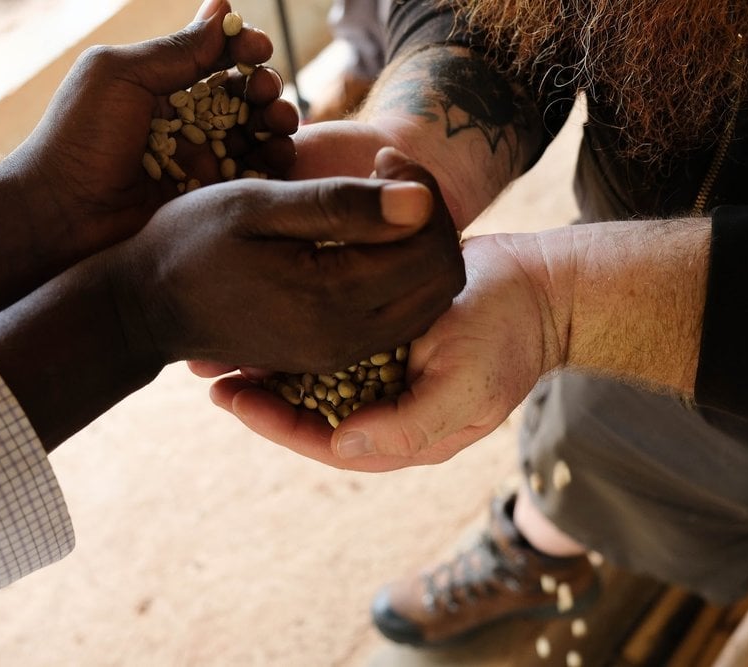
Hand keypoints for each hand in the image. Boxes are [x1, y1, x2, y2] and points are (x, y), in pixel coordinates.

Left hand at [0, 0, 297, 265]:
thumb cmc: (79, 138)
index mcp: (162, 85)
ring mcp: (198, 161)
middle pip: (244, 98)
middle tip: (268, 96)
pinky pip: (252, 179)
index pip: (217, 59)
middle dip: (266, 90)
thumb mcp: (122, 77)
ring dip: (277, 125)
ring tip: (281, 127)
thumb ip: (175, 50)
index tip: (259, 50)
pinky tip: (279, 158)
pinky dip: (273, 166)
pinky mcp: (208, 199)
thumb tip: (223, 9)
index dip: (244, 50)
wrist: (62, 214)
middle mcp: (184, 121)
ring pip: (255, 137)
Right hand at [116, 147, 465, 371]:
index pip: (427, 244)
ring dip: (422, 250)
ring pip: (430, 302)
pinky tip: (368, 244)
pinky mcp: (336, 356)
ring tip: (381, 209)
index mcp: (330, 296)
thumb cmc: (191, 241)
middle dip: (433, 221)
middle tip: (391, 180)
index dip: (425, 191)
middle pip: (441, 278)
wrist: (146, 306)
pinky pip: (403, 318)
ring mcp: (343, 354)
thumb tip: (419, 200)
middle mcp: (347, 337)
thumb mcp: (258, 205)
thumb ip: (341, 204)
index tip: (385, 157)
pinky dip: (404, 278)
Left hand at [207, 232, 566, 471]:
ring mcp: (386, 373)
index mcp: (405, 433)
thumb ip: (409, 424)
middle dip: (259, 395)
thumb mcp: (467, 384)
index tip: (231, 398)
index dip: (275, 424)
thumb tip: (341, 446)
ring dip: (270, 364)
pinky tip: (264, 315)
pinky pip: (331, 344)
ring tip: (220, 347)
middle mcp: (388, 408)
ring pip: (313, 378)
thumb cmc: (509, 333)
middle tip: (207, 371)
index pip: (325, 440)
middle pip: (309, 413)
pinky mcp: (386, 338)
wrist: (540, 285)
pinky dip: (298, 334)